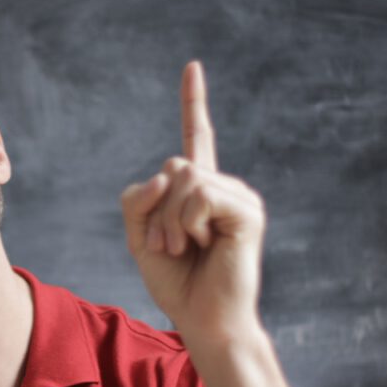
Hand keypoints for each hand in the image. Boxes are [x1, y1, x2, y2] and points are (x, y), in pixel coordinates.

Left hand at [120, 61, 265, 344]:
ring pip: (183, 179)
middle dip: (156, 211)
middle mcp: (222, 187)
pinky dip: (187, 223)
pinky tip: (204, 245)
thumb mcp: (140, 237)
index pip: (195, 138)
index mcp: (199, 191)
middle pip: (172, 166)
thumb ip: (138, 199)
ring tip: (185, 249)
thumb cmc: (175, 282)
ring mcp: (238, 197)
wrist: (203, 320)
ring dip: (169, 221)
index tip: (192, 66)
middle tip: (169, 247)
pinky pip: (199, 195)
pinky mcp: (247, 211)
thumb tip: (166, 172)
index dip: (193, 103)